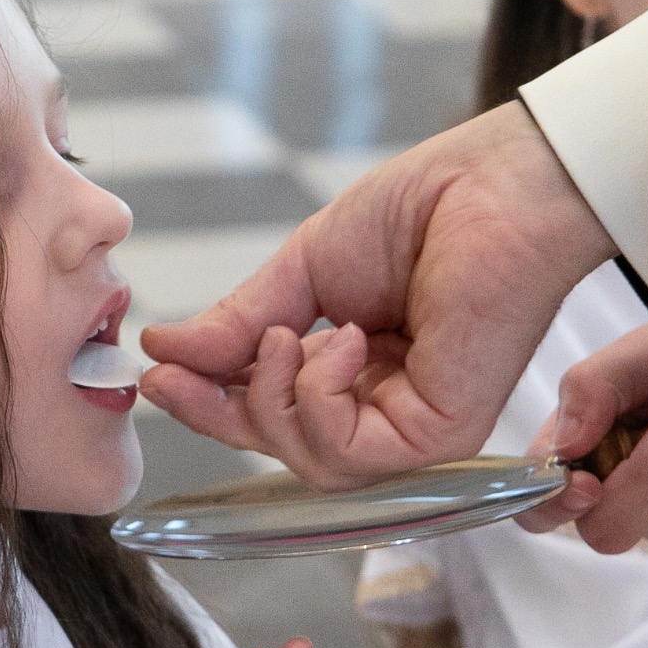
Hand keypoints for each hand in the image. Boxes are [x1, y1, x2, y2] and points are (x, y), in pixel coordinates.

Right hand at [141, 103, 614, 488]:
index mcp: (358, 374)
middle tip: (178, 372)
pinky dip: (320, 400)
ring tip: (294, 333)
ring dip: (274, 398)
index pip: (274, 416)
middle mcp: (388, 409)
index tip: (155, 374)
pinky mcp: (440, 437)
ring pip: (309, 464)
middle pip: (282, 451)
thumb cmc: (422, 211)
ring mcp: (416, 430)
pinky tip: (341, 343)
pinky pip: (347, 455)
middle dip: (220, 413)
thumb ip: (238, 323)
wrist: (492, 184)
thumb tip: (162, 350)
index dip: (210, 405)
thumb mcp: (302, 271)